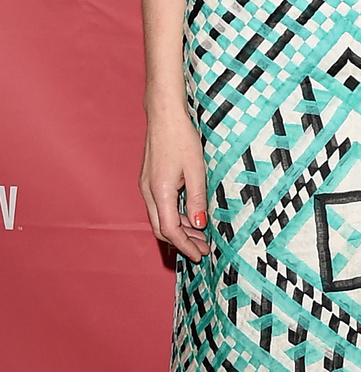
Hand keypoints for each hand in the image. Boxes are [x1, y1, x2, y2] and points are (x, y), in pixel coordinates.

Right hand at [140, 108, 210, 263]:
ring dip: (179, 229)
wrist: (164, 115)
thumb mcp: (196, 170)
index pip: (170, 230)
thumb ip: (196, 199)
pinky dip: (174, 216)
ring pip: (160, 218)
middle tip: (203, 249)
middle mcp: (148, 192)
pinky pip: (160, 206)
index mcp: (160, 191)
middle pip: (161, 229)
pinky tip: (190, 217)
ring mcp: (146, 186)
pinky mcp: (150, 180)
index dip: (185, 245)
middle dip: (182, 242)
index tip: (200, 255)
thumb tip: (199, 225)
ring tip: (201, 235)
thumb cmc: (182, 138)